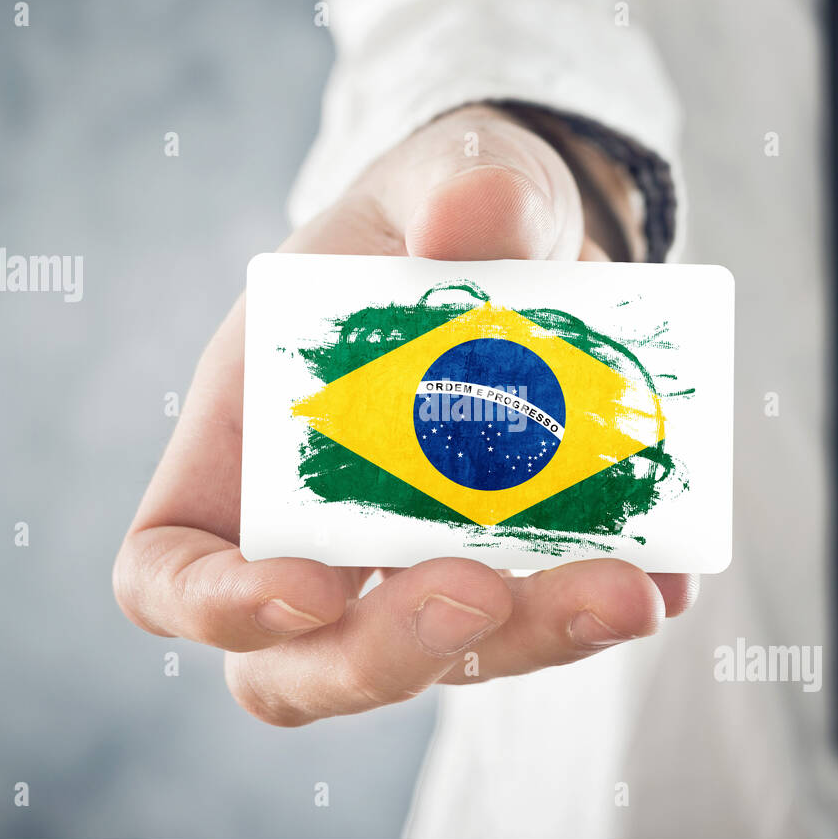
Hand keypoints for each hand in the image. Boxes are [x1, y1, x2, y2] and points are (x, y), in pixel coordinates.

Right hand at [113, 105, 697, 725]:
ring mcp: (417, 567)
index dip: (214, 607)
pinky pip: (552, 623)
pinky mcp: (516, 570)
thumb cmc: (438, 210)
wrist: (538, 238)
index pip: (168, 571)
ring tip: (627, 589)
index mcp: (243, 446)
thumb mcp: (443, 173)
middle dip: (388, 653)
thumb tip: (476, 213)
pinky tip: (669, 570)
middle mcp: (317, 533)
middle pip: (303, 665)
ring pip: (445, 661)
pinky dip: (608, 607)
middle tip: (483, 590)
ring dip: (532, 640)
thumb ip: (456, 185)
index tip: (306, 588)